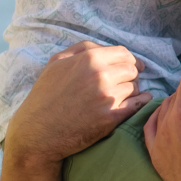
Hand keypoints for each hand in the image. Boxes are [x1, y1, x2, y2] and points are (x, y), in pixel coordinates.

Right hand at [3, 41, 150, 167]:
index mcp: (89, 59)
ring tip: (122, 94)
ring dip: (132, 90)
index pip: (124, 53)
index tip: (134, 66)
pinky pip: (139, 104)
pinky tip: (139, 101)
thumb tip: (106, 49)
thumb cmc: (45, 95)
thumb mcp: (57, 62)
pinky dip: (142, 101)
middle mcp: (101, 76)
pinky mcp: (113, 117)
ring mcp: (108, 97)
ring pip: (135, 87)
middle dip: (131, 75)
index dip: (130, 59)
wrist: (38, 132)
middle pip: (132, 70)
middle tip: (126, 82)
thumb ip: (83, 49)